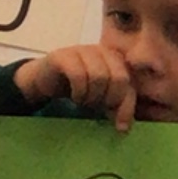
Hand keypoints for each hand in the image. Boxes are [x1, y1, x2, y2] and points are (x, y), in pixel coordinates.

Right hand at [18, 40, 136, 133]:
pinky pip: (78, 75)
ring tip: (85, 101)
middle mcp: (103, 50)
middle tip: (97, 107)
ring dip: (92, 96)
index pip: (130, 84)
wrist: (47, 79)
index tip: (120, 127)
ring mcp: (83, 50)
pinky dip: (78, 92)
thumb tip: (123, 128)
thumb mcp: (103, 98)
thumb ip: (117, 107)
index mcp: (117, 59)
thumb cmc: (80, 87)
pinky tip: (76, 97)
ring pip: (99, 76)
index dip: (127, 107)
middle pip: (119, 78)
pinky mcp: (64, 56)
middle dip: (109, 99)